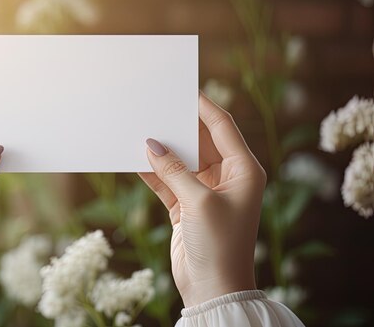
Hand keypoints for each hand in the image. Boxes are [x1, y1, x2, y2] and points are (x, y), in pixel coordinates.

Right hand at [138, 93, 265, 306]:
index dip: (203, 106)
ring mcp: (204, 191)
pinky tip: (133, 158)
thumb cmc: (220, 244)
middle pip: (198, 141)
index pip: (222, 127)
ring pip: (180, 160)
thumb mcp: (199, 202)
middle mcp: (226, 176)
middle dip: (177, 126)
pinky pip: (166, 180)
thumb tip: (151, 145)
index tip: (183, 88)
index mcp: (244, 170)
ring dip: (161, 150)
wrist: (213, 288)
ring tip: (139, 128)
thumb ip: (174, 170)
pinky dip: (152, 172)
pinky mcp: (185, 205)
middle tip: (154, 106)